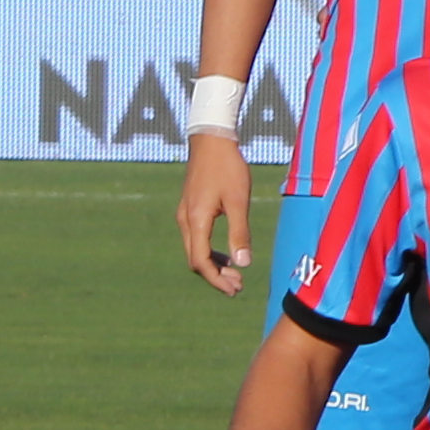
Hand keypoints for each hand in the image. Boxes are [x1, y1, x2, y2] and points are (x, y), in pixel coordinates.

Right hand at [177, 131, 256, 296]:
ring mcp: (185, 215)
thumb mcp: (239, 200)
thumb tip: (243, 262)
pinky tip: (228, 254)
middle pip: (195, 260)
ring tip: (235, 275)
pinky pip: (197, 239)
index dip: (216, 279)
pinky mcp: (190, 209)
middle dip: (216, 276)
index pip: (200, 261)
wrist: (211, 140)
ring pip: (195, 250)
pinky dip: (211, 251)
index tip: (235, 289)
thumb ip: (240, 232)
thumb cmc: (228, 168)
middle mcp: (185, 221)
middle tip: (238, 286)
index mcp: (196, 221)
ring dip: (214, 265)